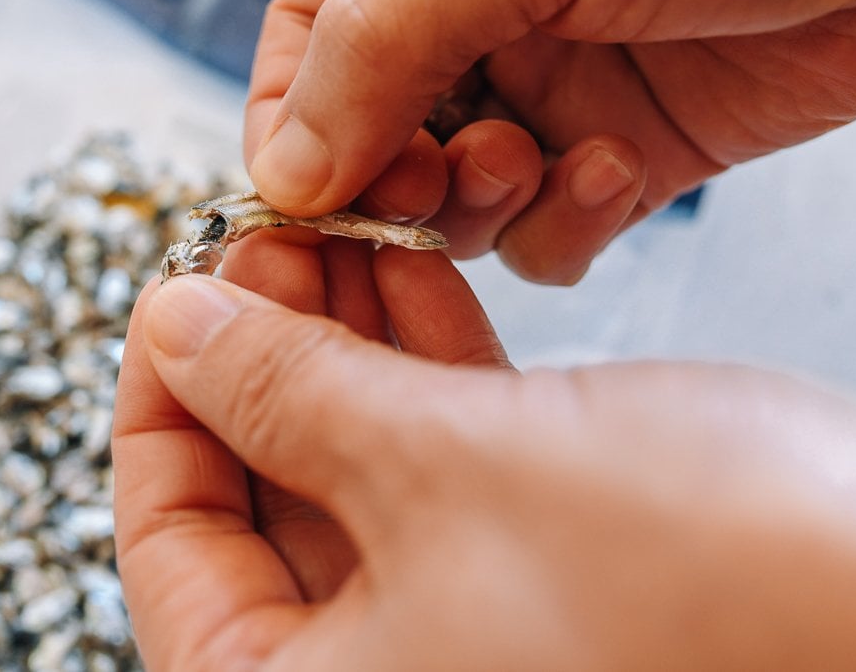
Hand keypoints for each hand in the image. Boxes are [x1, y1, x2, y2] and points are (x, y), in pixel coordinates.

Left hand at [113, 252, 855, 669]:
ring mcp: (459, 628)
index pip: (169, 549)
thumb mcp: (441, 467)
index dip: (157, 405)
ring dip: (335, 342)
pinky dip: (416, 365)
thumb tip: (176, 325)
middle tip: (261, 238)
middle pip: (258, 498)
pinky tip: (405, 269)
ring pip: (349, 464)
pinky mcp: (536, 569)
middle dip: (255, 353)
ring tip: (332, 227)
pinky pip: (437, 461)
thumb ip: (281, 394)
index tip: (170, 295)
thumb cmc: (698, 587)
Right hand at [245, 0, 855, 282]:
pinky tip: (619, 174)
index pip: (308, 30)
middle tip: (426, 188)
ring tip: (530, 162)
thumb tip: (286, 168)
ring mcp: (558, 70)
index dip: (294, 119)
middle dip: (392, 172)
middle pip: (373, 125)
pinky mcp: (634, 140)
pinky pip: (549, 222)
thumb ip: (382, 36)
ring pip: (455, 189)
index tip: (304, 192)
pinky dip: (565, 223)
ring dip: (478, 203)